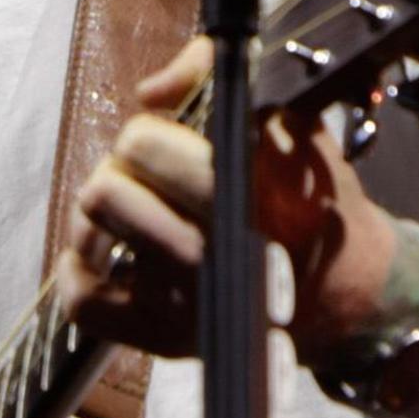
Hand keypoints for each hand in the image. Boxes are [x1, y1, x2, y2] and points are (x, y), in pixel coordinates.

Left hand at [59, 37, 400, 356]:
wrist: (340, 291)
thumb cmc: (310, 201)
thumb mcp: (289, 122)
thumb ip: (216, 79)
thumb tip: (151, 90)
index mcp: (249, 189)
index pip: (142, 143)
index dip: (149, 135)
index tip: (169, 144)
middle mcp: (215, 249)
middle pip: (107, 186)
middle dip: (123, 171)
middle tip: (149, 179)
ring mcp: (186, 300)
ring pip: (90, 231)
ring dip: (99, 215)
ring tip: (130, 211)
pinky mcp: (163, 338)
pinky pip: (82, 302)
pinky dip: (78, 274)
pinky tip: (102, 258)